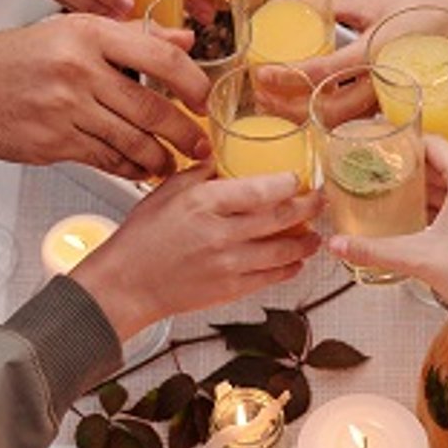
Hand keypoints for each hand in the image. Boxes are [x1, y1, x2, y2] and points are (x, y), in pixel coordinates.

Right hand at [0, 14, 214, 178]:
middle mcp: (78, 69)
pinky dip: (128, 168)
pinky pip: (105, 159)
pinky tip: (139, 169)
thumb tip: (184, 42)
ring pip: (131, 141)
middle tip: (200, 145)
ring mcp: (65, 108)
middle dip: (184, 133)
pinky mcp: (53, 142)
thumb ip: (133, 38)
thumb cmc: (15, 58)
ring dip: (159, 157)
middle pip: (151, 108)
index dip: (192, 83)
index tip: (204, 100)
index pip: (160, 57)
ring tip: (172, 163)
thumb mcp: (72, 31)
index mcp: (88, 34)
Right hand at [77, 168, 323, 338]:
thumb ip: (201, 174)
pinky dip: (289, 268)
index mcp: (204, 203)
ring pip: (283, 250)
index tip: (298, 178)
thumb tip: (226, 158)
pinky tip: (295, 261)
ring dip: (306, 242)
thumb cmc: (142, 239)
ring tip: (315, 234)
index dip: (288, 183)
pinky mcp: (230, 290)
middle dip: (309, 207)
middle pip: (281, 217)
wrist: (127, 285)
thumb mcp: (167, 192)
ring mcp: (229, 264)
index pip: (260, 189)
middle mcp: (221, 233)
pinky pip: (271, 277)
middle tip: (320, 200)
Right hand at [327, 137, 447, 369]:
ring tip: (392, 194)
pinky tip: (422, 218)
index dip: (402, 144)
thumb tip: (337, 246)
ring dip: (427, 187)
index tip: (377, 150)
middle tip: (376, 175)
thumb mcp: (422, 260)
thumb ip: (375, 250)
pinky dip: (445, 202)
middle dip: (409, 169)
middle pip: (442, 161)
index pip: (431, 142)